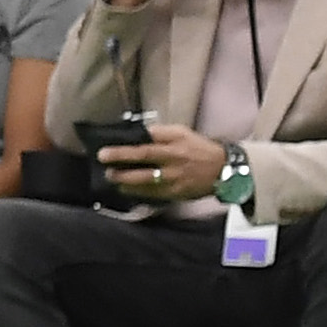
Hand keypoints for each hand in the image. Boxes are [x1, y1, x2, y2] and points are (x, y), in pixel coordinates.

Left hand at [100, 119, 226, 203]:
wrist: (223, 170)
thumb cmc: (198, 148)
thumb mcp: (182, 133)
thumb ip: (160, 132)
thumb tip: (138, 133)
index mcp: (174, 141)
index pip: (147, 140)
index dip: (126, 143)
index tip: (107, 146)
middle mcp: (173, 159)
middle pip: (144, 157)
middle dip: (121, 158)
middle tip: (103, 159)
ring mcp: (174, 178)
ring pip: (145, 179)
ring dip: (125, 179)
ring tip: (111, 177)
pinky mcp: (175, 193)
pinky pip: (152, 193)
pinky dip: (136, 191)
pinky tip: (124, 189)